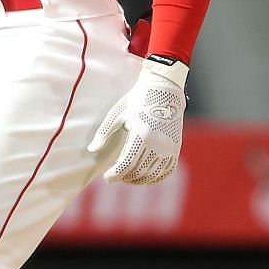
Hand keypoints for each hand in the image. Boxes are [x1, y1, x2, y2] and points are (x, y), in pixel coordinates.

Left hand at [87, 57, 186, 184]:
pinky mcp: (176, 147)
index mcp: (141, 134)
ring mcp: (169, 146)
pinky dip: (156, 178)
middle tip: (115, 176)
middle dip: (124, 177)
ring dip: (139, 180)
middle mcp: (158, 143)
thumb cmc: (137, 99)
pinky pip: (168, 171)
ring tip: (128, 178)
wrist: (164, 88)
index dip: (115, 174)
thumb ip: (104, 133)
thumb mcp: (117, 113)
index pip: (127, 164)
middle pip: (138, 171)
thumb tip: (91, 149)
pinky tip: (146, 178)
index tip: (107, 177)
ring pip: (153, 174)